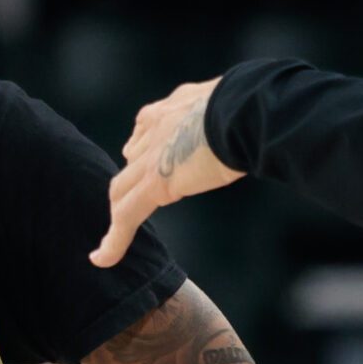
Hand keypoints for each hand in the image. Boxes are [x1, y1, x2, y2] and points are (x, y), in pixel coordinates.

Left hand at [92, 78, 243, 267]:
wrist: (246, 109)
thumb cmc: (255, 105)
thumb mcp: (239, 103)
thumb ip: (236, 114)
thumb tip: (261, 118)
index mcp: (175, 107)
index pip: (148, 128)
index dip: (147, 148)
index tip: (155, 159)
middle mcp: (155, 127)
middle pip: (132, 159)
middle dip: (132, 180)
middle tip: (136, 199)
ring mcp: (152, 156)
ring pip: (122, 189)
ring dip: (119, 211)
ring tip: (114, 237)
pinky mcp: (155, 184)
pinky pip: (126, 216)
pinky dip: (114, 241)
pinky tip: (101, 260)